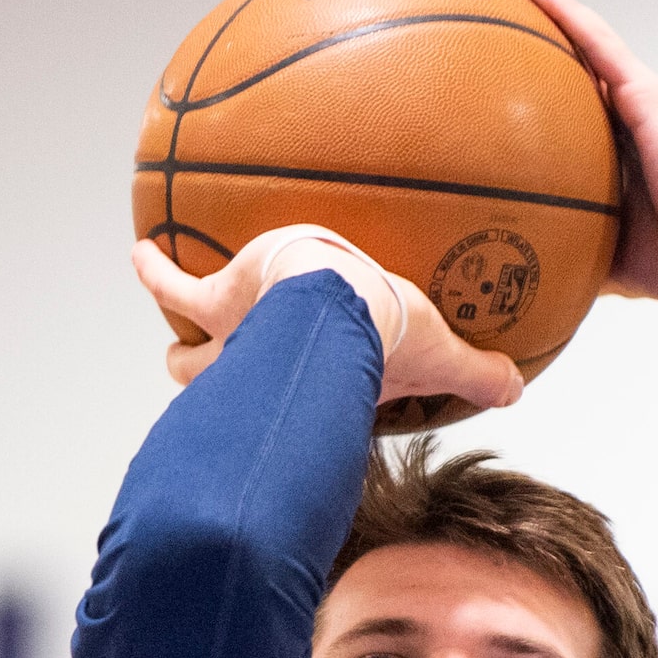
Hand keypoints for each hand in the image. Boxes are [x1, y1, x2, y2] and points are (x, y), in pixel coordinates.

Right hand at [131, 226, 522, 415]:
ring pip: (185, 351)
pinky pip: (170, 281)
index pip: (290, 406)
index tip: (268, 408)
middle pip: (215, 388)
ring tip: (160, 302)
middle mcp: (256, 375)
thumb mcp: (436, 355)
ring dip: (176, 327)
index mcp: (303, 388)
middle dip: (203, 377)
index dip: (280, 410)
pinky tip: (139, 248)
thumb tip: (518, 391)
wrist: (336, 305)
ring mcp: (229, 336)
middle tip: (197, 362)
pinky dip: (152, 268)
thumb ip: (475, 372)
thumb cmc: (382, 337)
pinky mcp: (217, 295)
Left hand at [492, 0, 657, 308]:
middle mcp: (625, 115)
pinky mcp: (648, 96)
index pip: (559, 103)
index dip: (522, 80)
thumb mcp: (603, 257)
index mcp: (614, 149)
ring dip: (534, 6)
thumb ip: (565, 253)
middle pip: (564, 61)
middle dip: (521, 31)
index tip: (475, 65)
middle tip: (472, 4)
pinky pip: (598, 44)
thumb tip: (519, 278)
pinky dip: (564, 13)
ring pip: (577, 39)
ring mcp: (639, 100)